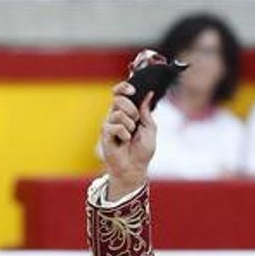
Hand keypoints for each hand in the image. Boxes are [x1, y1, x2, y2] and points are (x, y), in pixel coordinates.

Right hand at [99, 82, 155, 199]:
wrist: (135, 167)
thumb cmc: (142, 150)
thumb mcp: (150, 128)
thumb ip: (147, 111)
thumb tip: (149, 93)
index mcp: (127, 112)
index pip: (120, 92)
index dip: (124, 87)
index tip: (132, 90)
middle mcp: (115, 115)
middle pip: (119, 98)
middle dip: (132, 109)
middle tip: (136, 121)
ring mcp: (109, 123)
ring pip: (118, 113)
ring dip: (130, 125)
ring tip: (130, 136)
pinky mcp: (104, 133)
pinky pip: (115, 126)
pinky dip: (124, 135)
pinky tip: (124, 142)